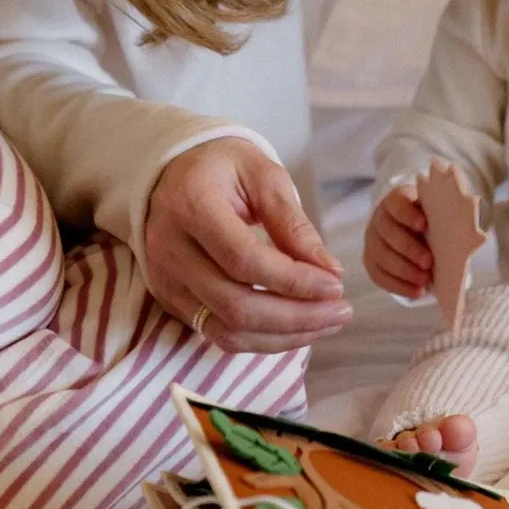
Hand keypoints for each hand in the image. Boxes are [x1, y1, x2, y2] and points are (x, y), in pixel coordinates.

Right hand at [145, 137, 351, 352]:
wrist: (171, 175)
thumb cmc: (223, 168)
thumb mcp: (264, 176)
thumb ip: (293, 223)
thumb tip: (329, 271)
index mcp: (191, 206)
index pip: (244, 260)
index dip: (294, 280)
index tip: (336, 285)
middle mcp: (170, 249)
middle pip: (236, 305)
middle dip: (297, 317)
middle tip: (342, 310)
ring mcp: (166, 280)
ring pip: (228, 330)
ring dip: (285, 336)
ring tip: (329, 321)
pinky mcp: (172, 301)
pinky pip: (219, 335)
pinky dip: (264, 339)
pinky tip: (298, 326)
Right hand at [363, 185, 432, 298]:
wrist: (408, 229)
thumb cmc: (427, 220)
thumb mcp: (433, 213)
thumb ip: (443, 219)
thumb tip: (470, 235)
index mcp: (395, 201)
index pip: (396, 204)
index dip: (408, 215)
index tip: (424, 226)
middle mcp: (379, 219)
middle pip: (388, 232)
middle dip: (409, 249)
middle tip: (429, 262)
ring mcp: (372, 241)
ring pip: (382, 256)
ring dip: (405, 271)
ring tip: (426, 280)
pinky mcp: (371, 262)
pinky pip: (380, 276)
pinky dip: (399, 286)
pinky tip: (417, 291)